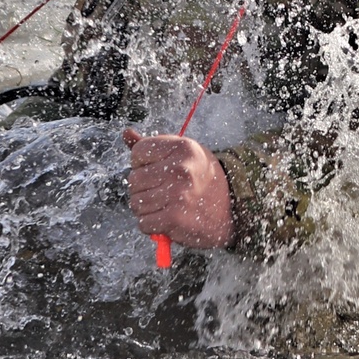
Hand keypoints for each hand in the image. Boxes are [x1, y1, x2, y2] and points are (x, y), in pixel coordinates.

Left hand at [123, 129, 233, 250]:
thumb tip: (126, 134)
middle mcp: (180, 168)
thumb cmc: (202, 179)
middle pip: (134, 179)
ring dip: (147, 209)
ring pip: (136, 203)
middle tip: (164, 192)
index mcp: (182, 147)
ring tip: (167, 205)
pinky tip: (167, 219)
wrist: (232, 209)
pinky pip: (144, 223)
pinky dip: (152, 225)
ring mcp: (177, 194)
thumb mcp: (183, 155)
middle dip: (143, 189)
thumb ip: (153, 146)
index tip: (158, 170)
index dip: (142, 164)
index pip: (138, 152)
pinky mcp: (175, 218)